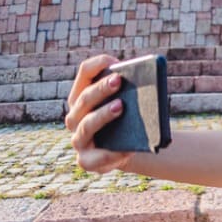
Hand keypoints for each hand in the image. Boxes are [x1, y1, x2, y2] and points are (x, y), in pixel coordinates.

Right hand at [65, 55, 132, 173]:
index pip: (84, 73)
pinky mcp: (86, 160)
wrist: (124, 151)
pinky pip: (97, 156)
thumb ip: (130, 94)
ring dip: (103, 114)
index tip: (115, 60)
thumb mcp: (128, 106)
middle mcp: (74, 116)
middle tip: (118, 80)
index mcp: (82, 97)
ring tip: (121, 106)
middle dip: (100, 88)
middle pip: (84, 98)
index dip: (97, 65)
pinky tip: (126, 149)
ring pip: (87, 124)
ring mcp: (78, 139)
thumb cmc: (126, 122)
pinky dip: (111, 153)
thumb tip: (146, 84)